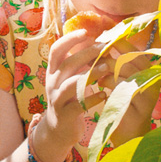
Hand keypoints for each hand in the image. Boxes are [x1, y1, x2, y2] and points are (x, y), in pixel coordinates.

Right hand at [34, 30, 105, 161]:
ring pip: (72, 83)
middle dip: (86, 53)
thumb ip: (79, 63)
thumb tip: (100, 43)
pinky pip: (79, 104)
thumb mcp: (69, 79)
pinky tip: (105, 94)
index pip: (56, 50)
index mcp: (53, 71)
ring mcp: (57, 99)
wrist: (58, 129)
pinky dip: (93, 98)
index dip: (69, 39)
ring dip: (90, 73)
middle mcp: (52, 83)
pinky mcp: (65, 115)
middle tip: (105, 47)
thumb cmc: (69, 98)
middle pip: (67, 64)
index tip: (86, 31)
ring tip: (107, 67)